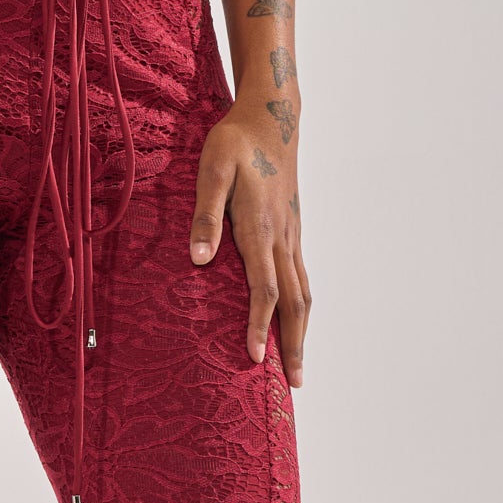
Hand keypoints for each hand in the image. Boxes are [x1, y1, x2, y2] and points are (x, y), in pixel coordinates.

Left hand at [188, 101, 309, 385]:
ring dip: (301, 331)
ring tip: (297, 365)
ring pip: (303, 292)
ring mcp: (292, 235)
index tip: (254, 357)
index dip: (259, 325)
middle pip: (294, 302)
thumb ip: (206, 213)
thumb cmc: (235, 142)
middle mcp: (282, 237)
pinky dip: (301, 307)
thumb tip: (199, 258)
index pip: (264, 289)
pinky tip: (295, 320)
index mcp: (260, 228)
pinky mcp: (292, 230)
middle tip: (294, 383)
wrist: (272, 119)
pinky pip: (301, 278)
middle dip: (293, 344)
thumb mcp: (211, 169)